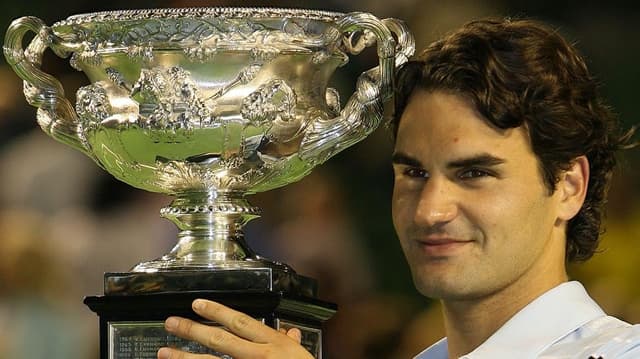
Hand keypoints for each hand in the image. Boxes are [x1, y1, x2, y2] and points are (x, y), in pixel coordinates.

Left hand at [156, 299, 314, 358]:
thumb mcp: (302, 355)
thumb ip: (292, 342)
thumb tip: (291, 332)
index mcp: (273, 344)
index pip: (240, 322)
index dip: (216, 311)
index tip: (198, 305)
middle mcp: (258, 357)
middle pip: (219, 339)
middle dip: (192, 330)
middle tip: (172, 323)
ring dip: (185, 357)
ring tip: (165, 352)